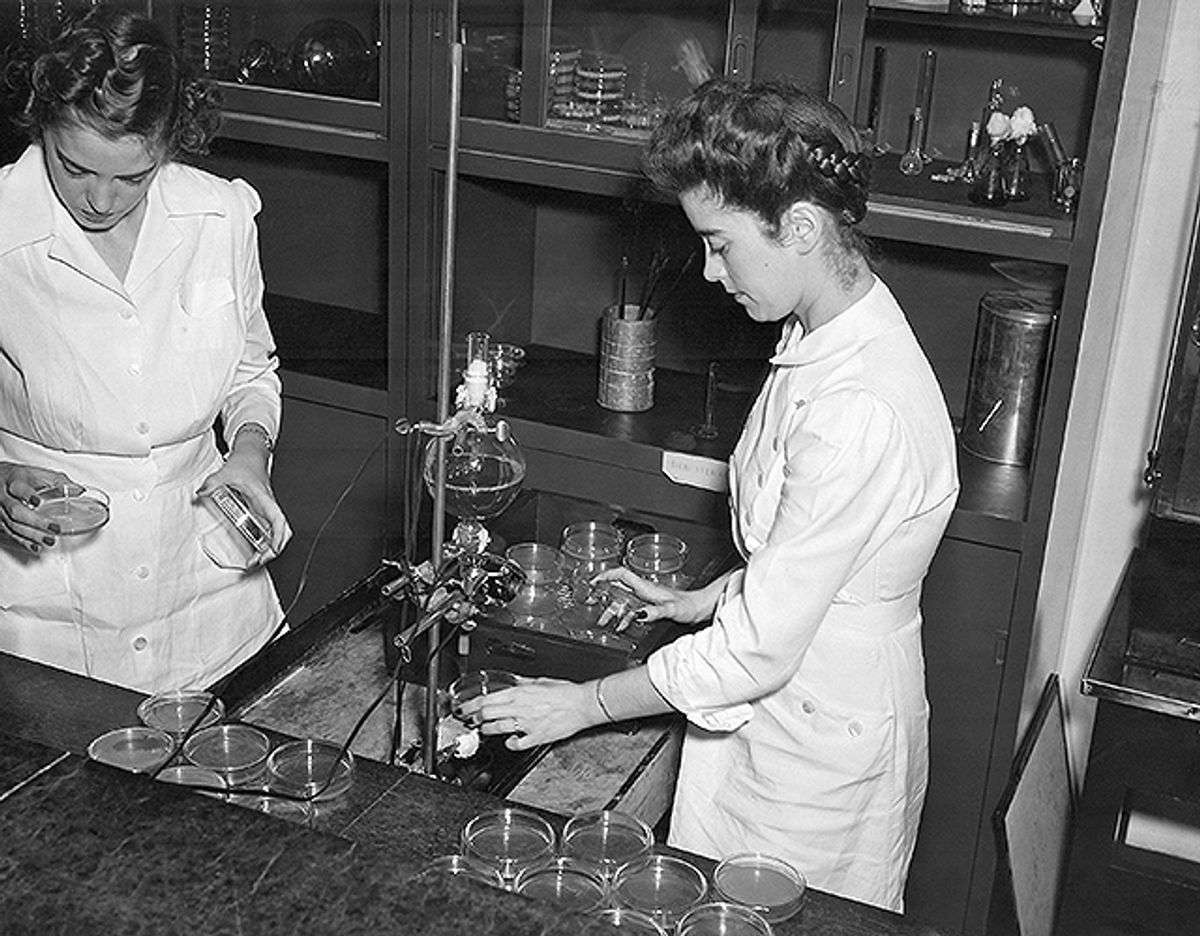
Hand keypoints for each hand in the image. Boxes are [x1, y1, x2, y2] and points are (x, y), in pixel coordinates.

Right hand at [0, 462, 71, 552]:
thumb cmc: (20, 477)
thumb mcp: (37, 473)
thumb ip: (58, 481)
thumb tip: (79, 490)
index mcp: (14, 480)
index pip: (18, 488)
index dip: (27, 495)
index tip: (38, 501)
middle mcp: (4, 497)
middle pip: (16, 511)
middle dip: (36, 521)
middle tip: (55, 528)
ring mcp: (0, 511)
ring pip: (13, 525)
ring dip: (32, 535)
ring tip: (50, 540)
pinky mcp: (0, 522)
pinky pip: (10, 533)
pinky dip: (24, 541)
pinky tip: (36, 546)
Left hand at [197, 456, 291, 559]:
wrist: (251, 455)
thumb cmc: (246, 464)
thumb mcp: (227, 472)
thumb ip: (212, 483)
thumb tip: (201, 492)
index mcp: (265, 499)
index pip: (278, 521)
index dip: (278, 537)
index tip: (271, 549)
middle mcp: (268, 506)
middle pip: (282, 532)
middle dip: (274, 549)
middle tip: (258, 561)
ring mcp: (265, 510)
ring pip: (276, 533)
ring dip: (270, 548)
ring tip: (255, 560)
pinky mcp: (261, 511)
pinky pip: (267, 530)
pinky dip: (264, 543)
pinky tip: (254, 550)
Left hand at [457, 677, 594, 751]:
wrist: (582, 704)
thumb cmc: (566, 692)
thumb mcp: (541, 681)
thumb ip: (524, 683)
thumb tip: (515, 683)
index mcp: (520, 692)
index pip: (488, 699)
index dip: (473, 705)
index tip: (466, 708)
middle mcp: (520, 708)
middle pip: (488, 714)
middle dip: (476, 718)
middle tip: (471, 719)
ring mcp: (527, 724)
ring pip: (498, 729)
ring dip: (487, 730)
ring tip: (484, 730)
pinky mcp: (536, 737)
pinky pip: (517, 744)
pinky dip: (510, 743)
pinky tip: (509, 741)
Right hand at [592, 566, 717, 630]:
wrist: (701, 607)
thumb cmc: (690, 605)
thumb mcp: (672, 609)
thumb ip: (655, 612)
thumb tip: (638, 614)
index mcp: (647, 587)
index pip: (622, 575)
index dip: (606, 575)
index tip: (593, 581)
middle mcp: (645, 591)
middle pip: (618, 587)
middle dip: (602, 592)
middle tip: (589, 600)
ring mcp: (647, 598)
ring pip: (624, 600)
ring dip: (611, 608)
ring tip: (602, 619)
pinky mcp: (652, 606)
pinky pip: (632, 609)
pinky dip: (623, 616)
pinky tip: (621, 625)